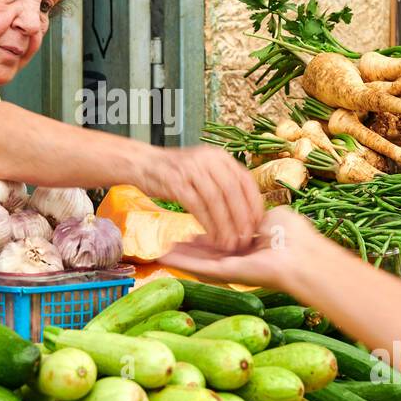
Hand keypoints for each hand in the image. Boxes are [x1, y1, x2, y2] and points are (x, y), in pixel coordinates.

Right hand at [138, 145, 263, 251]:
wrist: (143, 163)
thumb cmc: (176, 171)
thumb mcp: (204, 168)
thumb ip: (223, 182)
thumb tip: (246, 208)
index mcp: (219, 157)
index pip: (245, 180)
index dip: (254, 203)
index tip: (258, 224)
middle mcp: (207, 159)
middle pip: (232, 191)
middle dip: (241, 218)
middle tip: (246, 238)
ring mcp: (191, 170)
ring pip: (216, 200)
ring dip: (225, 225)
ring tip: (230, 244)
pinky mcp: (175, 182)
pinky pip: (197, 206)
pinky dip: (207, 224)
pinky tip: (212, 237)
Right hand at [162, 207, 327, 294]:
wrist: (303, 257)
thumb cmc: (293, 234)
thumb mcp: (271, 216)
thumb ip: (251, 212)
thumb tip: (242, 211)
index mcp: (250, 243)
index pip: (222, 234)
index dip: (206, 229)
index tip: (191, 229)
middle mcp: (239, 255)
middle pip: (208, 250)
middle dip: (189, 246)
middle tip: (170, 242)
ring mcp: (232, 265)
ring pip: (200, 260)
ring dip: (181, 256)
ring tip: (161, 253)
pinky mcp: (228, 272)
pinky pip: (201, 267)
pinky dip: (183, 262)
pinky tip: (166, 258)